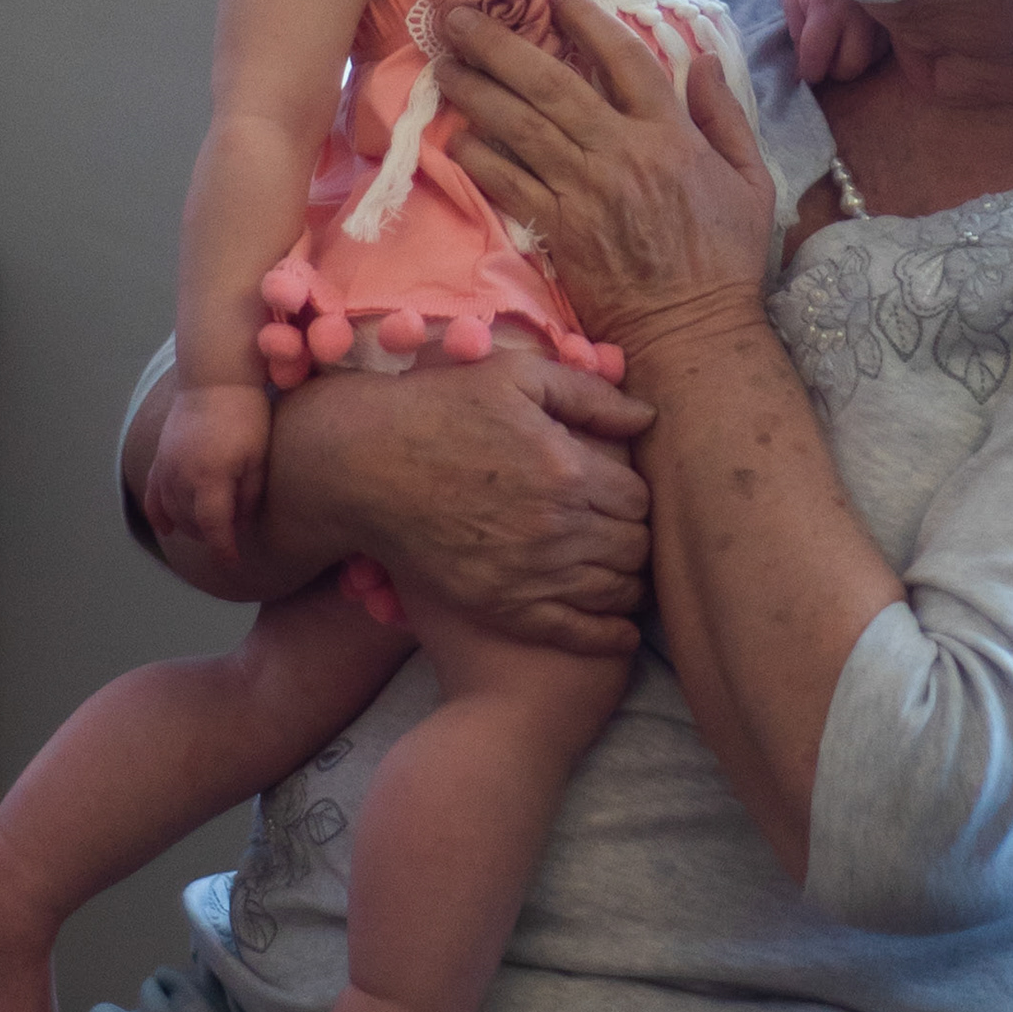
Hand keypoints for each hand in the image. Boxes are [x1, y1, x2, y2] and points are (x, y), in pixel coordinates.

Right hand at [145, 381, 273, 566]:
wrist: (215, 377)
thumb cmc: (246, 414)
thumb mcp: (257, 457)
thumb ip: (248, 495)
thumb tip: (240, 523)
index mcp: (209, 478)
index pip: (214, 527)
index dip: (223, 548)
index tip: (233, 562)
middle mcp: (181, 476)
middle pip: (191, 522)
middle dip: (210, 535)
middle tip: (231, 537)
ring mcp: (167, 466)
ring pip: (171, 510)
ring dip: (189, 526)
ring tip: (208, 530)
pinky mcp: (161, 455)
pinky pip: (153, 492)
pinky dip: (158, 512)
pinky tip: (165, 527)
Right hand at [253, 341, 652, 653]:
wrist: (363, 465)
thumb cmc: (437, 408)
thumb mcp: (514, 376)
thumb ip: (587, 392)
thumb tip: (648, 416)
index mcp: (566, 467)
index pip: (640, 498)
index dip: (637, 496)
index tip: (622, 494)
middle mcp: (556, 526)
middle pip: (635, 547)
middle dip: (637, 538)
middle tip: (627, 534)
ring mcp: (529, 572)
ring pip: (614, 590)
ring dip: (628, 583)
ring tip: (626, 574)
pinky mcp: (500, 606)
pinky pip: (574, 631)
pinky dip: (607, 635)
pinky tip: (622, 632)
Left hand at [436, 0, 780, 358]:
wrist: (693, 330)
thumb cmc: (726, 258)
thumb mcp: (751, 180)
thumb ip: (726, 115)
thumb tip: (700, 59)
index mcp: (670, 135)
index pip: (623, 59)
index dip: (586, 18)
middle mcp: (620, 153)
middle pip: (551, 83)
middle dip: (501, 43)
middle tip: (459, 13)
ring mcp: (584, 191)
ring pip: (520, 126)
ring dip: (477, 90)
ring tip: (444, 62)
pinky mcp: (558, 230)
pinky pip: (509, 183)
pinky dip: (481, 157)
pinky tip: (457, 134)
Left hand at [780, 0, 890, 88]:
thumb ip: (798, 35)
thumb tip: (803, 69)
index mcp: (827, 11)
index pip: (817, 59)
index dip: (810, 72)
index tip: (807, 72)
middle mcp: (859, 16)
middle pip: (851, 66)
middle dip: (836, 70)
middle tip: (827, 60)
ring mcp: (883, 14)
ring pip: (872, 59)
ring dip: (856, 59)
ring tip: (843, 45)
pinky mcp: (897, 13)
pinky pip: (887, 45)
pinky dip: (872, 47)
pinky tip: (860, 36)